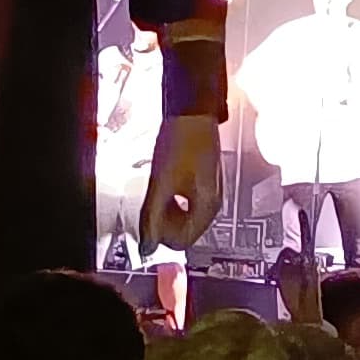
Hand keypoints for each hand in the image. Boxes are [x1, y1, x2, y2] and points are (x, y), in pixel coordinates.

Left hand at [141, 115, 219, 249]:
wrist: (192, 113)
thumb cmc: (181, 142)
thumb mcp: (160, 183)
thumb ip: (152, 217)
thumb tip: (146, 246)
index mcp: (207, 206)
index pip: (183, 242)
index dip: (161, 236)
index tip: (149, 222)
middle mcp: (214, 202)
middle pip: (185, 232)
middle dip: (165, 224)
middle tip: (151, 207)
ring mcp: (210, 191)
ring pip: (185, 217)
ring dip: (168, 212)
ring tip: (158, 193)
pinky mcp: (204, 181)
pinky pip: (187, 203)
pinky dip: (174, 201)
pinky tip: (165, 186)